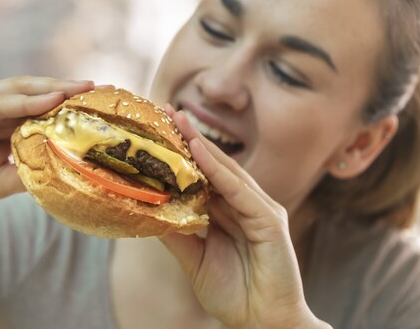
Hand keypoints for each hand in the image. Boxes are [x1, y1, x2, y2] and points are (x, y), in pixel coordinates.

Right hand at [0, 76, 93, 217]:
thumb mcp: (1, 182)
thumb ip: (29, 172)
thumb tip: (67, 173)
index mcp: (3, 124)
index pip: (41, 108)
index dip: (69, 104)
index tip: (100, 105)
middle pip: (35, 92)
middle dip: (66, 89)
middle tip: (98, 88)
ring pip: (17, 91)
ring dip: (48, 88)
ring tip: (78, 89)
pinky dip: (20, 101)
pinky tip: (46, 101)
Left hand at [160, 107, 328, 328]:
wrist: (263, 325)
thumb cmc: (235, 295)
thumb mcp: (195, 260)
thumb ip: (177, 235)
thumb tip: (149, 211)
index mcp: (229, 213)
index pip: (204, 176)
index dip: (183, 153)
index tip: (160, 130)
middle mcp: (246, 206)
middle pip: (215, 166)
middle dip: (191, 139)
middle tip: (167, 111)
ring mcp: (260, 211)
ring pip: (228, 172)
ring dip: (202, 146)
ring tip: (179, 121)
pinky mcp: (270, 222)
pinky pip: (240, 192)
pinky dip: (220, 172)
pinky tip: (200, 153)